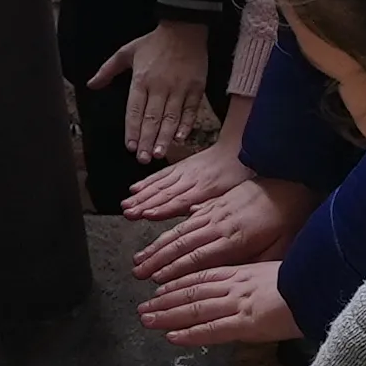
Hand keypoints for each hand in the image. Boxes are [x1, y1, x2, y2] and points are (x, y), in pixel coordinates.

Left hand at [93, 21, 213, 161]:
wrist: (184, 28)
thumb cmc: (154, 42)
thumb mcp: (126, 52)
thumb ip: (107, 70)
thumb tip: (91, 84)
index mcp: (141, 79)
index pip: (135, 110)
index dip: (133, 129)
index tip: (131, 146)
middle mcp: (160, 86)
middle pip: (152, 118)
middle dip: (147, 140)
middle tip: (144, 159)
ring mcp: (179, 87)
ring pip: (171, 117)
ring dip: (165, 137)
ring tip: (160, 154)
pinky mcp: (195, 88)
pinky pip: (190, 110)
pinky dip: (186, 125)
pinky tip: (180, 138)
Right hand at [125, 127, 256, 221]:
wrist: (238, 148)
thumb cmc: (239, 175)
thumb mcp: (234, 193)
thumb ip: (213, 205)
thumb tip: (194, 217)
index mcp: (206, 188)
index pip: (181, 200)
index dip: (162, 208)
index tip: (146, 214)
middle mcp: (192, 179)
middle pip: (165, 193)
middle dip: (144, 203)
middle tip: (128, 213)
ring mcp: (185, 171)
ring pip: (160, 183)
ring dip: (141, 195)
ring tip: (126, 204)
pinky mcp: (181, 165)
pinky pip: (162, 174)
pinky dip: (147, 181)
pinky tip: (135, 188)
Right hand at [133, 174, 312, 282]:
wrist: (292, 179)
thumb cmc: (290, 218)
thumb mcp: (282, 246)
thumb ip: (256, 263)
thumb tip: (233, 278)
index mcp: (236, 238)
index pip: (199, 257)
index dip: (175, 269)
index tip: (156, 279)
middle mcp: (220, 223)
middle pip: (182, 242)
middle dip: (156, 258)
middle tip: (136, 271)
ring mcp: (215, 210)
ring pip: (180, 227)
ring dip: (157, 242)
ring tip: (139, 255)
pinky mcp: (215, 200)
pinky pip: (186, 211)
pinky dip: (166, 217)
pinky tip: (153, 221)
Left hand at [137, 261, 301, 346]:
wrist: (318, 287)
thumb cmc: (304, 281)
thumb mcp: (275, 272)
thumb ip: (256, 279)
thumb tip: (248, 287)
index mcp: (242, 273)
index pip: (202, 277)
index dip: (178, 284)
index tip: (160, 289)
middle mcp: (234, 286)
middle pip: (191, 292)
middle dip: (165, 301)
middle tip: (143, 307)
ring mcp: (237, 304)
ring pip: (194, 309)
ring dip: (168, 315)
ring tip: (147, 320)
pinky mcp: (245, 323)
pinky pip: (211, 330)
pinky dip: (189, 334)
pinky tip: (172, 337)